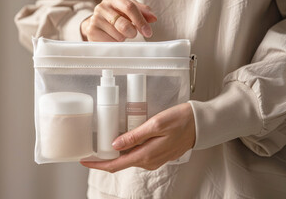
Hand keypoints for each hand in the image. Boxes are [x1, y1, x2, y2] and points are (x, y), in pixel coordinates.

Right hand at [80, 0, 156, 41]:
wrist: (97, 23)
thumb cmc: (116, 15)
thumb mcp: (129, 9)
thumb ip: (143, 12)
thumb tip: (153, 18)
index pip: (129, 7)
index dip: (140, 20)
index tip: (148, 31)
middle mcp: (101, 6)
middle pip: (123, 23)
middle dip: (132, 32)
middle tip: (133, 34)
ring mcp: (95, 19)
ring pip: (117, 35)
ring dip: (122, 38)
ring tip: (119, 33)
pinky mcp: (91, 32)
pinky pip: (110, 43)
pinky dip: (115, 43)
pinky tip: (113, 38)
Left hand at [81, 103, 195, 172]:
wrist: (200, 124)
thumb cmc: (180, 121)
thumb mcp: (155, 125)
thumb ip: (134, 136)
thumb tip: (115, 144)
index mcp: (145, 156)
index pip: (115, 165)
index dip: (98, 164)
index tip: (84, 160)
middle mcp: (148, 162)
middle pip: (120, 163)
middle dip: (104, 157)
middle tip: (91, 147)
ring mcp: (153, 160)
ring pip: (128, 158)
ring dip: (115, 152)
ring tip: (104, 140)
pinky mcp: (156, 155)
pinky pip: (137, 155)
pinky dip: (126, 149)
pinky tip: (122, 139)